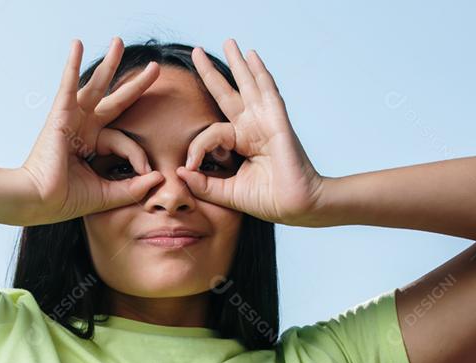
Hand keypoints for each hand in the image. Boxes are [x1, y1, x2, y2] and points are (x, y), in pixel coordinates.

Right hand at [19, 37, 164, 224]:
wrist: (39, 202)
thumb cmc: (65, 200)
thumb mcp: (107, 194)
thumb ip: (132, 187)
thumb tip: (158, 177)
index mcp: (91, 145)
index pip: (124, 140)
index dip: (138, 155)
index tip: (146, 172)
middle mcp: (83, 128)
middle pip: (114, 100)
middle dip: (134, 84)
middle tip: (155, 68)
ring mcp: (71, 119)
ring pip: (95, 86)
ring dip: (109, 64)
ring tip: (119, 42)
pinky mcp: (60, 115)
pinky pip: (68, 84)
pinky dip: (72, 64)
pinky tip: (77, 43)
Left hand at [175, 39, 324, 225]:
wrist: (296, 206)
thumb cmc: (267, 200)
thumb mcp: (227, 192)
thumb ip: (204, 182)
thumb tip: (180, 171)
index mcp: (240, 142)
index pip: (210, 133)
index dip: (196, 147)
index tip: (189, 166)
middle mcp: (251, 127)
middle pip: (227, 93)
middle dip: (211, 72)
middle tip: (196, 51)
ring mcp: (265, 121)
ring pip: (248, 85)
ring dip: (237, 62)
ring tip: (228, 41)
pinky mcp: (278, 121)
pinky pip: (267, 92)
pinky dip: (260, 72)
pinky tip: (252, 56)